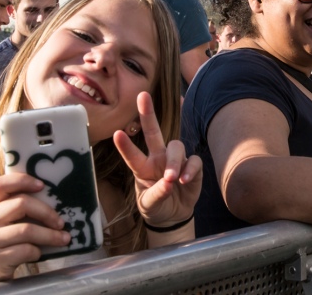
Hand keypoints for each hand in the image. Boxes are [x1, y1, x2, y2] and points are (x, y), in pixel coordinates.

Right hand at [0, 173, 68, 290]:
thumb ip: (12, 214)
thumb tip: (50, 202)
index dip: (23, 180)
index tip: (43, 185)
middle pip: (21, 204)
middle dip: (47, 212)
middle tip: (60, 222)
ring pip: (27, 229)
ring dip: (50, 235)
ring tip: (63, 239)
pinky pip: (25, 250)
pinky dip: (38, 252)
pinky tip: (38, 254)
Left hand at [113, 92, 202, 228]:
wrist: (174, 216)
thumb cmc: (156, 206)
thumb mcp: (149, 205)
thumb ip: (157, 194)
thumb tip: (169, 182)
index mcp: (143, 168)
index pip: (133, 154)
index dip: (125, 145)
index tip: (117, 133)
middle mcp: (158, 158)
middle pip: (153, 132)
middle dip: (148, 114)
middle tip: (143, 96)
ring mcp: (176, 160)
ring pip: (176, 146)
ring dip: (174, 161)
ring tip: (172, 178)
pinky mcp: (192, 167)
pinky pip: (193, 160)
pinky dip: (190, 169)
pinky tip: (185, 180)